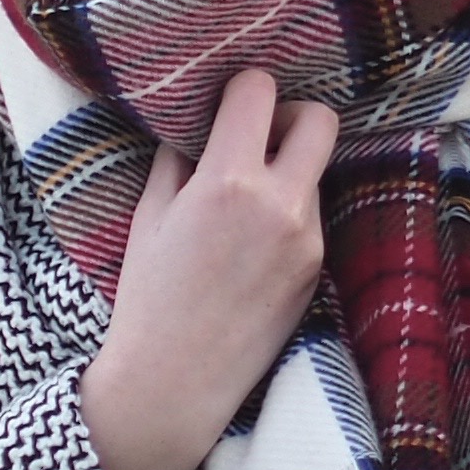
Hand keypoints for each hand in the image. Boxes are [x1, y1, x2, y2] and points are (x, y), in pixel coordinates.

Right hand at [77, 69, 342, 469]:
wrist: (175, 381)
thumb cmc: (149, 298)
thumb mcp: (149, 216)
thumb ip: (178, 160)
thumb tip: (198, 123)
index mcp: (228, 182)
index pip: (260, 92)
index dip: (242, 88)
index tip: (226, 103)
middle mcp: (280, 203)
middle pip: (320, 120)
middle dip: (290, 117)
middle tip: (256, 139)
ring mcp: (307, 238)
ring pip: (315, 171)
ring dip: (286, 171)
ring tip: (241, 205)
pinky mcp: (316, 267)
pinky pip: (311, 216)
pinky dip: (287, 213)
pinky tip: (250, 246)